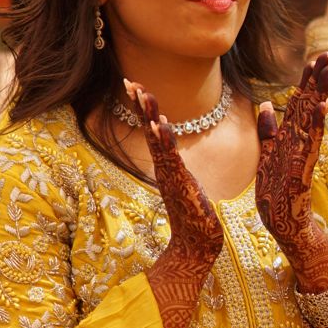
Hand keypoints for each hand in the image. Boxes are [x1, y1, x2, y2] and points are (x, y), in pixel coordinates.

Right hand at [125, 81, 223, 327]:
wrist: (198, 247)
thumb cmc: (197, 216)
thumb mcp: (190, 182)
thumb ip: (180, 163)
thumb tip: (174, 147)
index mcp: (168, 165)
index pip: (154, 130)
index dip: (145, 107)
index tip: (136, 84)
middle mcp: (165, 168)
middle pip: (150, 130)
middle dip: (141, 105)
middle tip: (129, 81)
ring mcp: (171, 177)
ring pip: (158, 141)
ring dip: (150, 116)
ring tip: (142, 94)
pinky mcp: (181, 186)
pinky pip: (170, 160)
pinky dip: (163, 141)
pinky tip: (158, 125)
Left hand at [256, 54, 327, 293]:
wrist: (282, 222)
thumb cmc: (275, 190)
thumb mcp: (267, 154)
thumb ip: (269, 129)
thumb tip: (266, 103)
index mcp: (292, 135)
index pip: (302, 100)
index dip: (309, 77)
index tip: (318, 55)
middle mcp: (301, 140)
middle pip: (312, 102)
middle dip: (321, 78)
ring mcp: (304, 153)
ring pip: (314, 117)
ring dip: (322, 92)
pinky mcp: (302, 167)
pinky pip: (310, 142)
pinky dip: (316, 124)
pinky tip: (322, 106)